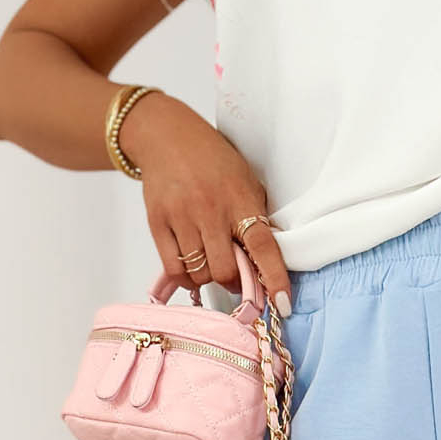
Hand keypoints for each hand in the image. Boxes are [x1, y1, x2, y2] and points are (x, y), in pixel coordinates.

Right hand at [118, 92, 292, 313]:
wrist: (166, 135)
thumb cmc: (213, 161)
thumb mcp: (245, 181)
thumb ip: (255, 218)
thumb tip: (266, 265)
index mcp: (240, 198)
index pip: (262, 246)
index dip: (274, 278)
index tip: (282, 304)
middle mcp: (210, 208)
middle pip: (225, 271)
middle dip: (234, 282)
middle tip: (235, 276)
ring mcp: (181, 216)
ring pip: (199, 274)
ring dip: (209, 279)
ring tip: (212, 264)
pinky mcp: (157, 222)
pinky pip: (174, 268)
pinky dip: (186, 278)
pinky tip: (192, 269)